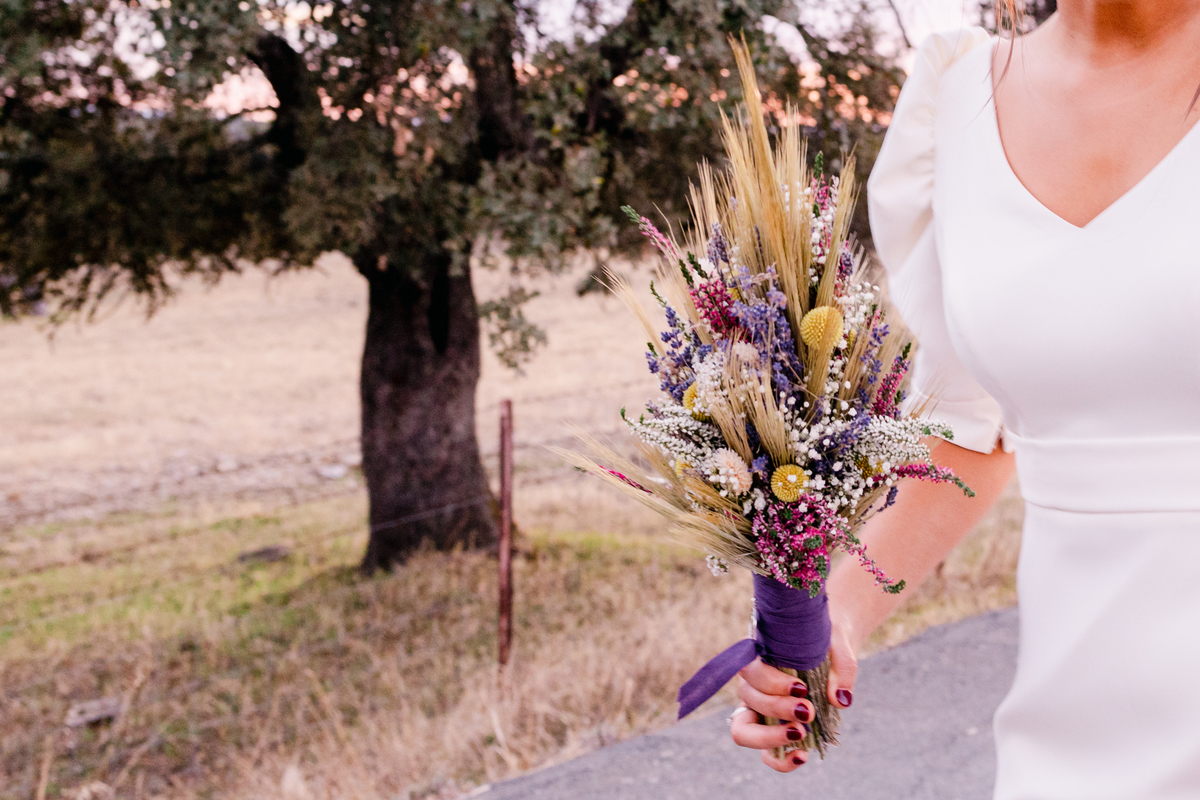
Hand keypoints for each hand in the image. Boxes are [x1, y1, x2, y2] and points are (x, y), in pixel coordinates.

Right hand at [729, 617, 857, 772]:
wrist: (830, 646)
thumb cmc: (826, 639)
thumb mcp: (837, 642)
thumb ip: (841, 666)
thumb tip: (839, 700)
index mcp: (757, 655)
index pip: (749, 671)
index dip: (771, 683)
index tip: (801, 688)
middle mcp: (751, 682)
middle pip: (749, 699)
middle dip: (776, 708)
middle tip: (807, 710)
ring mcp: (758, 709)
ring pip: (745, 730)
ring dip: (772, 736)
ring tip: (801, 733)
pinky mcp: (772, 729)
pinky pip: (766, 753)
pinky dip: (780, 760)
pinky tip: (802, 756)